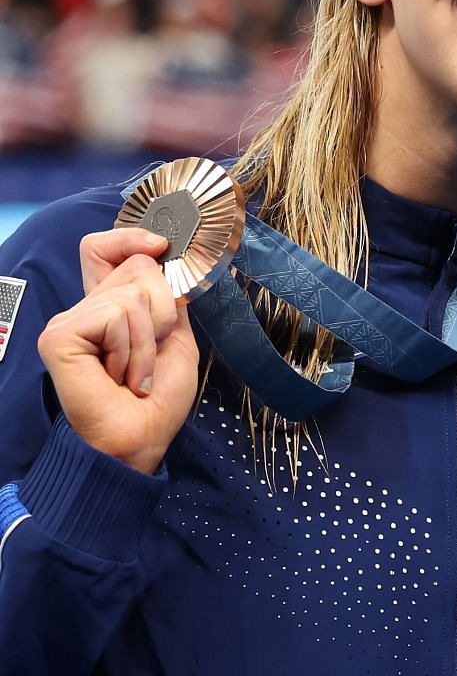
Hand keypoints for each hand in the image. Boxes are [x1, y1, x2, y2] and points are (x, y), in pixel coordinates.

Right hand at [37, 229, 200, 473]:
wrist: (140, 438)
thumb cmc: (157, 399)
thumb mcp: (177, 339)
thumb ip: (169, 299)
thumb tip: (164, 259)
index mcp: (109, 306)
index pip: (104, 248)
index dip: (131, 237)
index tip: (162, 244)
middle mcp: (85, 308)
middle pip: (136, 265)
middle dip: (164, 310)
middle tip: (151, 352)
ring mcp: (69, 320)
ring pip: (133, 291)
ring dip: (151, 338)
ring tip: (135, 371)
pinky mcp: (60, 334)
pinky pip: (116, 314)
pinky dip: (134, 346)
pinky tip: (120, 375)